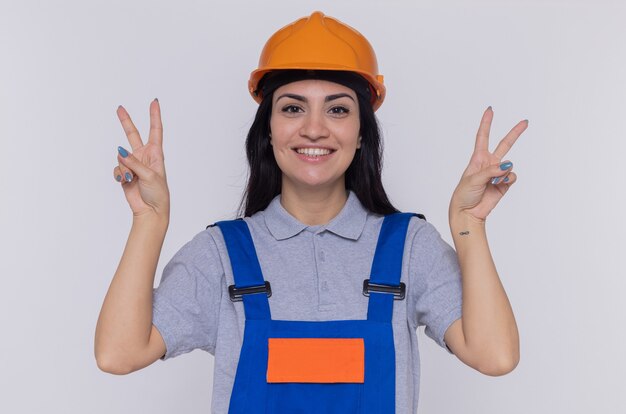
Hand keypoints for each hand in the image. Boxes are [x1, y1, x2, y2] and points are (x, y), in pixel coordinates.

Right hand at [113, 99, 169, 219]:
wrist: (150, 211)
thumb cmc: (157, 194)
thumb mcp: (149, 176)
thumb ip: (134, 163)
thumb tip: (120, 152)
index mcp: (156, 154)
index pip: (155, 130)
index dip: (154, 116)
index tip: (154, 102)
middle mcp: (144, 156)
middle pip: (133, 134)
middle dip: (126, 122)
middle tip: (119, 108)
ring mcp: (133, 164)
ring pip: (121, 157)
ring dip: (123, 168)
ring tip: (131, 179)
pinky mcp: (125, 174)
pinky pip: (117, 169)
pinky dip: (119, 175)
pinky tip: (125, 182)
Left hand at [449, 106, 527, 222]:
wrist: (468, 213)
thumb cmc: (464, 194)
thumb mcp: (473, 179)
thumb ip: (491, 171)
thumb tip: (507, 166)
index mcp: (478, 158)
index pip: (483, 136)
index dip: (486, 123)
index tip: (490, 110)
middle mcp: (489, 163)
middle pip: (504, 144)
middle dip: (515, 133)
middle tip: (525, 122)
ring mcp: (498, 174)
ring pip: (509, 165)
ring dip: (503, 173)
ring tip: (492, 183)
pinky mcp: (504, 184)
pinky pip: (512, 177)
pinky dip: (508, 180)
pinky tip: (499, 185)